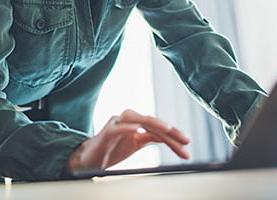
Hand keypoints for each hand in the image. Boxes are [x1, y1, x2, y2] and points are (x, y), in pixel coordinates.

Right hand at [66, 109, 189, 171]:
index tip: (187, 144)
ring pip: (137, 119)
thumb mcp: (136, 144)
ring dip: (154, 124)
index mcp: (136, 122)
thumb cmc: (112, 149)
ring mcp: (116, 124)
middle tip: (185, 141)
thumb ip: (150, 137)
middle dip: (170, 131)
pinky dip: (127, 127)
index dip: (174, 135)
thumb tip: (169, 137)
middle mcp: (128, 119)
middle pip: (152, 122)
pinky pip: (117, 128)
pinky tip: (137, 129)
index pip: (158, 126)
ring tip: (167, 130)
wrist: (89, 158)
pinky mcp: (106, 133)